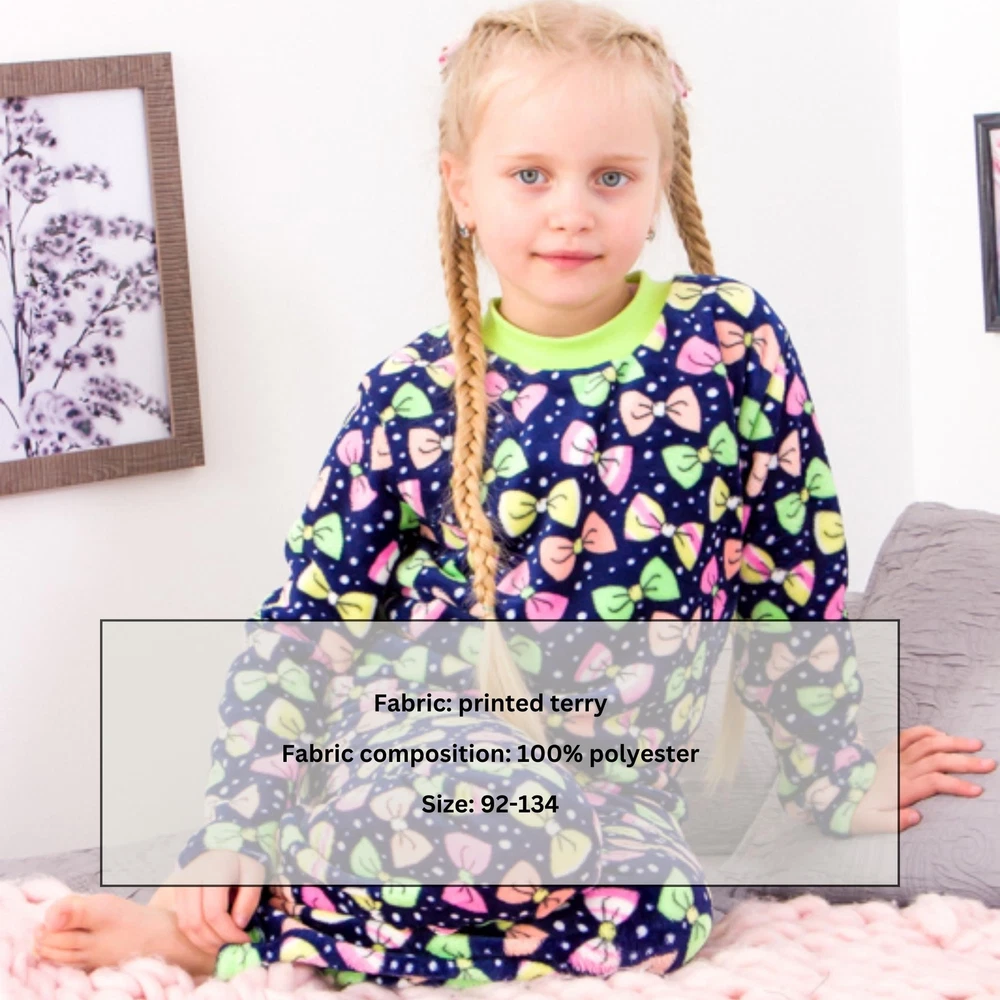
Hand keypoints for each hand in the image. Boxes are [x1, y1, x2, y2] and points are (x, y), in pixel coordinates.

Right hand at [165, 850, 265, 953]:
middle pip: (197, 923)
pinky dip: (197, 936)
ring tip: (225, 943)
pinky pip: (182, 923)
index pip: (214, 913)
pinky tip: (214, 937)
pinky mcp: (177, 895)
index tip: (245, 939)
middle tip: (234, 946)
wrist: (223, 849)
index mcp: (213, 872)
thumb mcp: (254, 874)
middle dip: (216, 941)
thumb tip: (239, 925)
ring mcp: (181, 888)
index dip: (229, 932)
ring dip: (205, 942)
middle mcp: (192, 879)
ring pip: (186, 926)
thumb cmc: (242, 863)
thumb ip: (249, 898)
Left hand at [849, 726, 995, 834]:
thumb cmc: (853, 810)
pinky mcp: (886, 751)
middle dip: (965, 762)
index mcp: (900, 788)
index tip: (977, 790)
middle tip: (990, 763)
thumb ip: (894, 822)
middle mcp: (900, 770)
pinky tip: (942, 734)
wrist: (831, 792)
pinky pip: (907, 736)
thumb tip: (917, 816)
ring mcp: (894, 757)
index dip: (956, 785)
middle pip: (938, 760)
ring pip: (928, 745)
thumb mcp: (870, 823)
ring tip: (975, 745)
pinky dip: (925, 731)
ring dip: (952, 743)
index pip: (935, 783)